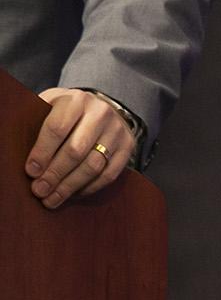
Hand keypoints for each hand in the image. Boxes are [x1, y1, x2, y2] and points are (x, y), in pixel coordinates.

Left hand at [25, 89, 134, 208]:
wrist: (100, 107)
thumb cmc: (64, 112)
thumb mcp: (48, 106)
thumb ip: (33, 122)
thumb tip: (13, 149)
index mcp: (75, 100)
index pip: (57, 128)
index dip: (42, 152)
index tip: (30, 171)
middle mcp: (100, 113)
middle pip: (76, 150)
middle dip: (55, 174)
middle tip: (39, 190)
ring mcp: (117, 130)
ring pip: (93, 165)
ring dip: (70, 186)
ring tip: (52, 199)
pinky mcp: (128, 146)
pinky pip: (110, 174)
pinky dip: (90, 188)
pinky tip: (73, 194)